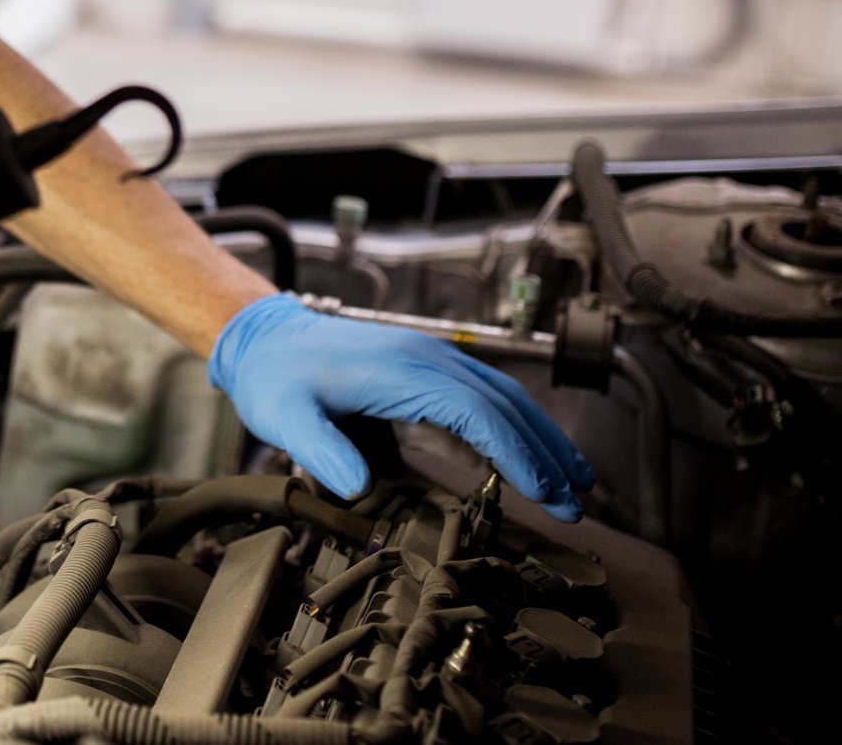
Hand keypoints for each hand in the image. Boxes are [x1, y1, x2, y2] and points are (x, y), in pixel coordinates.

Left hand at [209, 294, 592, 520]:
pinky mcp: (427, 367)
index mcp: (403, 371)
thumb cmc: (276, 377)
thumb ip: (321, 450)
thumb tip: (360, 487)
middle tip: (576, 503)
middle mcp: (427, 358)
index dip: (513, 452)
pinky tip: (531, 451)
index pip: (477, 412)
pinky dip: (515, 423)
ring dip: (540, 437)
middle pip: (503, 404)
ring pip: (503, 396)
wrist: (265, 337)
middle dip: (544, 453)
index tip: (543, 492)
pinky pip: (484, 393)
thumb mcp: (285, 417)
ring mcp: (431, 359)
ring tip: (575, 481)